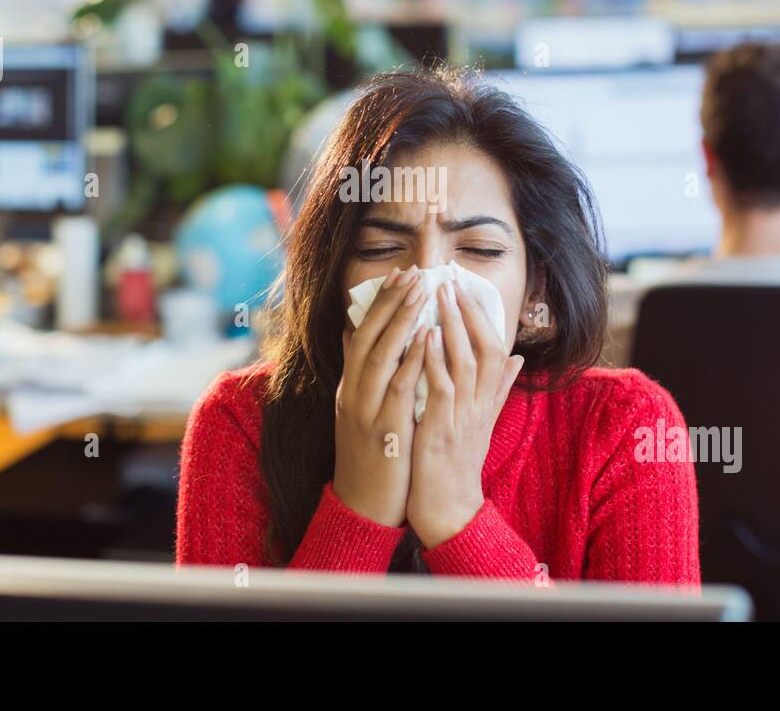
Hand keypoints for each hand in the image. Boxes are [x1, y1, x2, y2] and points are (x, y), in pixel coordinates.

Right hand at [332, 266, 428, 527]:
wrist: (363, 507)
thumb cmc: (371, 458)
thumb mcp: (363, 412)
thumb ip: (366, 375)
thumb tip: (361, 336)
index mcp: (350, 387)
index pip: (361, 335)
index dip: (379, 304)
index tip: (398, 275)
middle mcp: (353, 393)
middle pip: (368, 336)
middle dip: (390, 302)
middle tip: (412, 272)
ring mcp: (365, 410)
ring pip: (380, 355)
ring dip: (401, 320)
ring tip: (420, 291)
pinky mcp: (383, 430)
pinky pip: (398, 388)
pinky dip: (412, 360)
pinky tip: (428, 338)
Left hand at [407, 279, 523, 548]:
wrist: (449, 512)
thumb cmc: (458, 466)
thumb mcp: (482, 422)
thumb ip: (497, 389)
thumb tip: (517, 357)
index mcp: (485, 400)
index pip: (491, 347)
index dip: (481, 316)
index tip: (465, 286)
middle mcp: (478, 404)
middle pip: (482, 347)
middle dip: (467, 311)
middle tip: (450, 277)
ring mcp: (462, 416)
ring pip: (465, 362)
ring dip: (454, 326)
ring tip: (440, 294)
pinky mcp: (442, 430)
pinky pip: (442, 389)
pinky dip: (435, 360)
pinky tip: (427, 336)